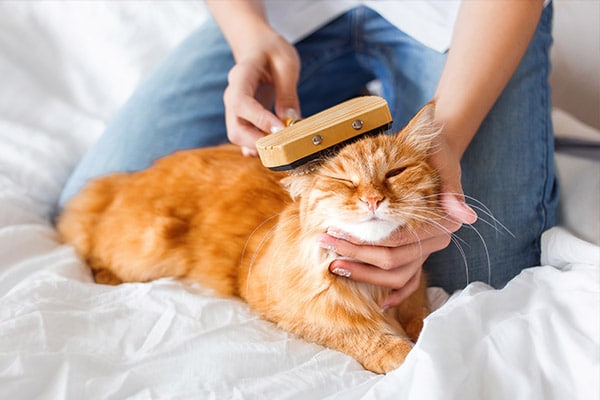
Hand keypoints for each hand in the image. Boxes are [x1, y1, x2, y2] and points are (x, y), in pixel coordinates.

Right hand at [222, 25, 300, 155]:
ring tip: (282, 147)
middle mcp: (232, 95)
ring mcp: (234, 109)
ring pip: (238, 136)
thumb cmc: (271, 50)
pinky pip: (244, 137)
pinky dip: (257, 146)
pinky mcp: (242, 117)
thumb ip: (287, 93)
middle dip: (257, 142)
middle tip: (283, 145)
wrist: (255, 46)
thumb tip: (292, 121)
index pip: (241, 102)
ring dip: (258, 146)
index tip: (280, 129)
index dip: (259, 119)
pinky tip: (274, 148)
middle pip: (235, 128)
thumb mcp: (286, 63)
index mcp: (241, 76)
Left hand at [317, 133, 477, 308]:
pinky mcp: (419, 253)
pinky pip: (410, 281)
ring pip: (397, 275)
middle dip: (355, 255)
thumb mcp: (442, 160)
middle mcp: (436, 240)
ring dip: (364, 274)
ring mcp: (427, 250)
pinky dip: (396, 293)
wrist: (436, 153)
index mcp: (441, 222)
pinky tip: (378, 301)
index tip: (335, 231)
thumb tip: (464, 216)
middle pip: (392, 260)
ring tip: (334, 266)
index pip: (397, 239)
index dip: (364, 239)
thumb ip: (450, 188)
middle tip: (325, 244)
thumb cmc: (434, 154)